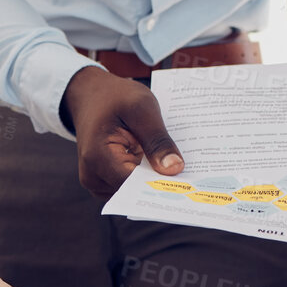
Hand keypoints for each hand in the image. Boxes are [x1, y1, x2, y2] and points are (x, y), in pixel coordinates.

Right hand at [62, 65, 182, 195]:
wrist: (92, 95)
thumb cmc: (115, 97)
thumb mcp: (142, 108)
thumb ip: (157, 140)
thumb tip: (174, 170)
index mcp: (98, 157)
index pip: (135, 185)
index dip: (162, 185)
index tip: (189, 185)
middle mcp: (92, 176)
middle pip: (134, 191)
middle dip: (161, 184)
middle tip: (194, 179)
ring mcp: (96, 181)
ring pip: (133, 190)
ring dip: (154, 180)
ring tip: (177, 167)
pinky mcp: (104, 180)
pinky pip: (129, 185)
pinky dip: (145, 176)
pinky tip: (162, 165)